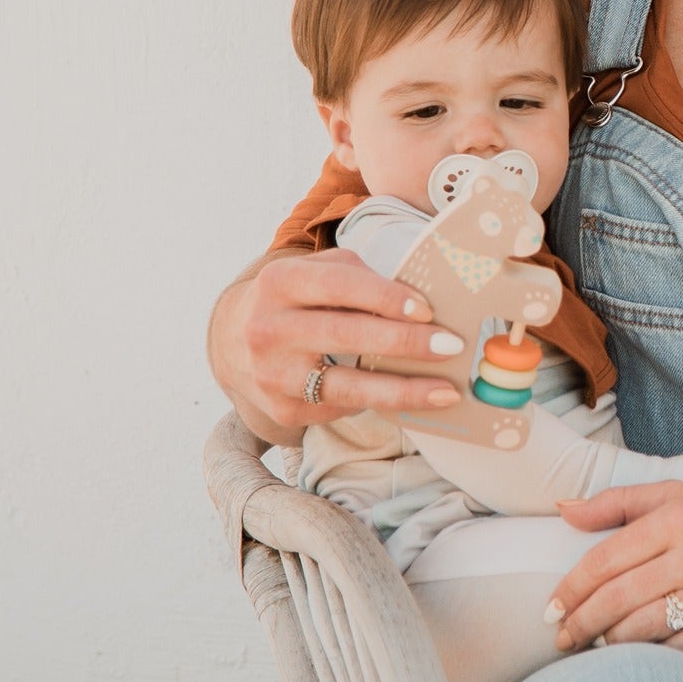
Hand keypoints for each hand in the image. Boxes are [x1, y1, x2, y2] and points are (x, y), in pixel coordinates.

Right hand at [208, 249, 464, 442]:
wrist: (231, 341)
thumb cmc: (295, 298)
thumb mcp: (315, 272)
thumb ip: (359, 277)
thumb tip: (422, 303)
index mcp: (280, 282)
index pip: (340, 285)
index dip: (386, 297)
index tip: (429, 309)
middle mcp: (268, 328)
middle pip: (346, 335)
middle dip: (405, 342)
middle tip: (451, 346)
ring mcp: (272, 374)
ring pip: (346, 387)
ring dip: (403, 391)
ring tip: (445, 391)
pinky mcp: (283, 410)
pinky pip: (341, 407)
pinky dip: (379, 401)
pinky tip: (410, 399)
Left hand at [548, 474, 682, 659]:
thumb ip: (621, 501)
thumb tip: (564, 510)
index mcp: (678, 517)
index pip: (606, 559)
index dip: (571, 589)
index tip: (551, 609)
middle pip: (620, 597)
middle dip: (582, 623)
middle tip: (561, 639)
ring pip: (647, 627)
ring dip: (611, 643)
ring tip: (592, 650)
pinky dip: (657, 656)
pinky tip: (638, 661)